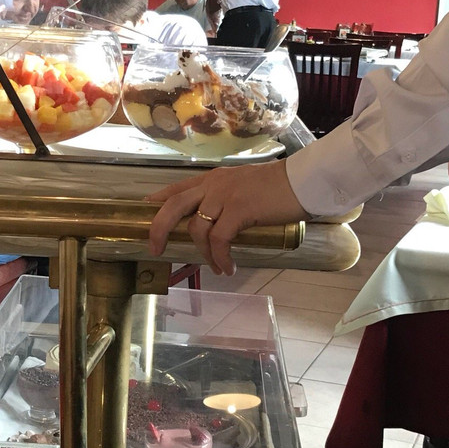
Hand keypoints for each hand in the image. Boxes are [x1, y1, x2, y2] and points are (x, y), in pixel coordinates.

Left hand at [147, 159, 308, 275]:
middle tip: (155, 249)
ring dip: (204, 254)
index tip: (144, 212)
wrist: (304, 181)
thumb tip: (219, 224)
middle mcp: (214, 185)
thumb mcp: (245, 188)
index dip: (157, 200)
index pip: (177, 188)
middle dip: (158, 228)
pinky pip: (219, 239)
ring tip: (218, 268)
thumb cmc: (279, 188)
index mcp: (213, 179)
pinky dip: (220, 257)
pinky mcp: (239, 209)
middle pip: (173, 205)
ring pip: (197, 228)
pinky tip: (228, 268)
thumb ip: (227, 200)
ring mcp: (225, 195)